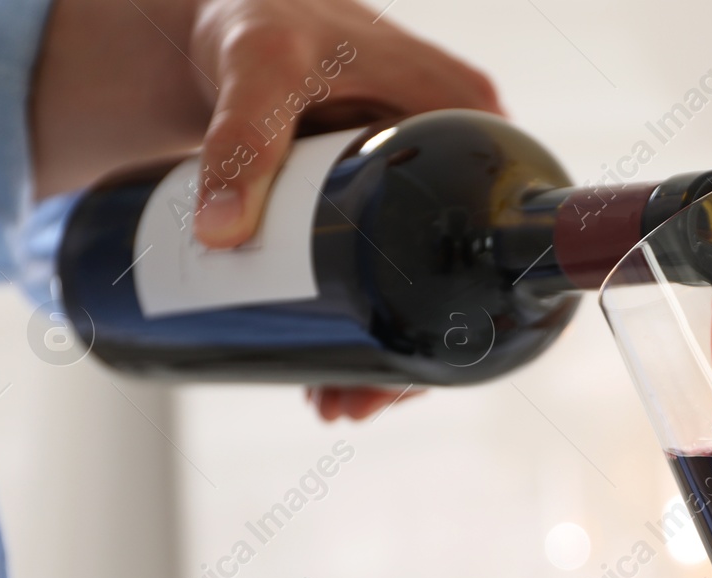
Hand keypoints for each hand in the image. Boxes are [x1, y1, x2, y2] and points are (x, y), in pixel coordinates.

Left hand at [31, 0, 497, 420]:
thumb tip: (223, 236)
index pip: (491, 227)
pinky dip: (366, 330)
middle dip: (409, 356)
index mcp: (465, 115)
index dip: (462, 310)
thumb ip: (242, 140)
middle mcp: (452, 155)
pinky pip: (388, 277)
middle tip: (347, 403)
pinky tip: (333, 375)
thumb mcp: (256, 70)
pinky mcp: (377, 208)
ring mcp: (415, 187)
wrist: (219, 19)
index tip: (403, 369)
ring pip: (420, 290)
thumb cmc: (256, 22)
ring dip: (387, 359)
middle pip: (454, 278)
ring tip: (329, 405)